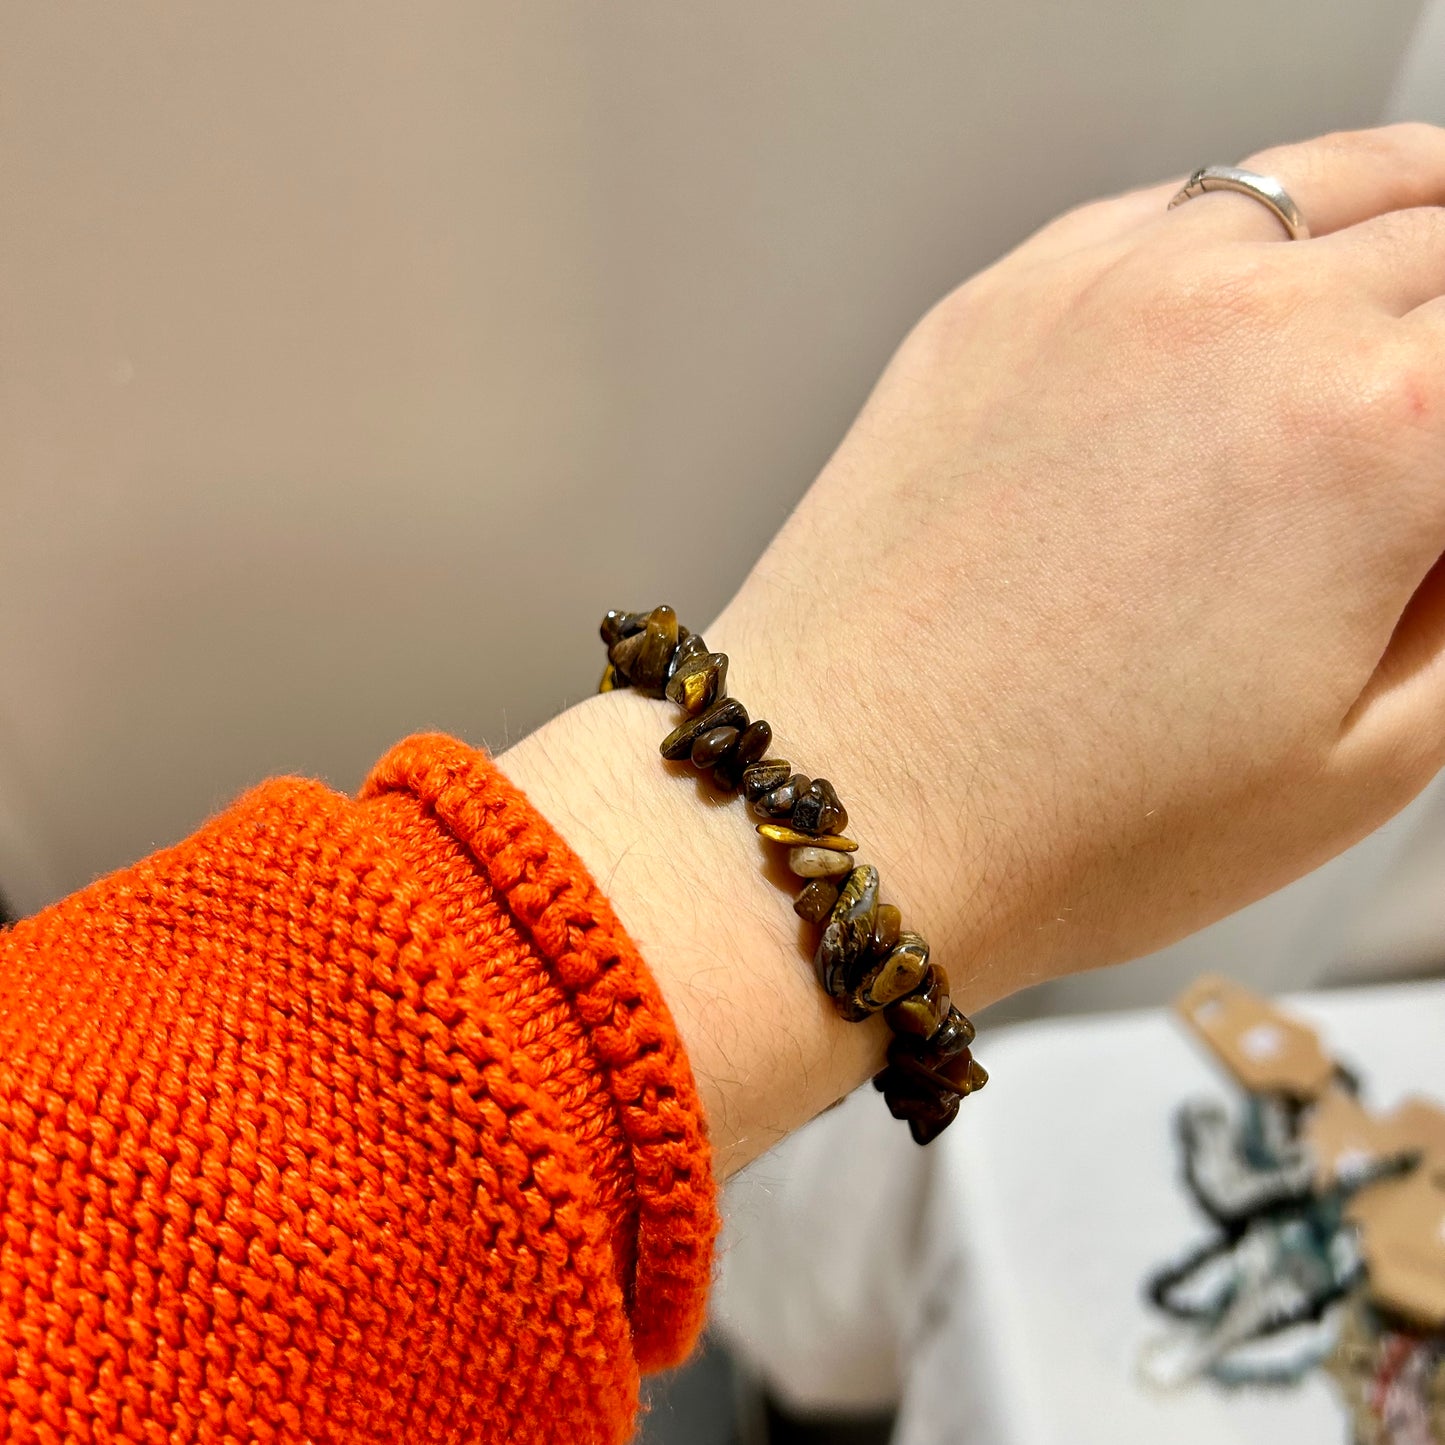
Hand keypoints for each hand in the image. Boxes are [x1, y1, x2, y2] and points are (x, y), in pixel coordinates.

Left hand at [714, 122, 1444, 993]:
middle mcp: (1242, 322)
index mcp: (1374, 436)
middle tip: (1425, 424)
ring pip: (1325, 189)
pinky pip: (1175, 209)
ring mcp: (1106, 291)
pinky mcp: (999, 304)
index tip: (1444, 497)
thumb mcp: (1360, 766)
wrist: (845, 807)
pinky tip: (1247, 295)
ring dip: (1395, 234)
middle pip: (1440, 253)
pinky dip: (1248, 234)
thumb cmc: (1066, 822)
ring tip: (1398, 305)